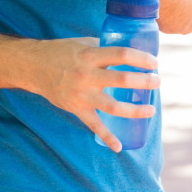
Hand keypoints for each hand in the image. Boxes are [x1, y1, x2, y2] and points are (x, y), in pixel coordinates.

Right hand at [23, 37, 159, 152]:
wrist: (34, 67)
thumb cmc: (61, 52)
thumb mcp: (83, 44)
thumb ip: (103, 48)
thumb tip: (127, 51)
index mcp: (90, 55)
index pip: (122, 54)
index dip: (141, 58)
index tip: (154, 62)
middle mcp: (87, 75)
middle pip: (123, 79)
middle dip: (145, 81)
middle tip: (157, 82)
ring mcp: (82, 94)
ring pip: (113, 106)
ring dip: (135, 109)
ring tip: (150, 110)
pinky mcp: (76, 108)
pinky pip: (94, 125)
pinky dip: (107, 138)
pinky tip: (119, 147)